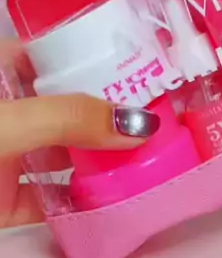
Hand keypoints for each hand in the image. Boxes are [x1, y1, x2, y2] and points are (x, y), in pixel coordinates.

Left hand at [0, 39, 159, 227]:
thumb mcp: (9, 120)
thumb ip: (69, 118)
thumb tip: (141, 123)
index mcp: (3, 71)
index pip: (63, 54)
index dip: (105, 59)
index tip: (152, 66)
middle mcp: (11, 111)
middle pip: (72, 106)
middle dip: (114, 113)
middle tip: (168, 114)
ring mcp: (7, 155)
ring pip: (65, 153)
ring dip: (104, 159)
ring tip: (156, 156)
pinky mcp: (2, 201)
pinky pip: (51, 200)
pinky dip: (81, 203)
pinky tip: (118, 203)